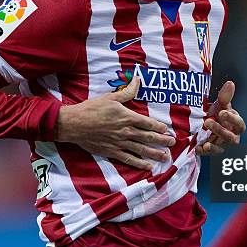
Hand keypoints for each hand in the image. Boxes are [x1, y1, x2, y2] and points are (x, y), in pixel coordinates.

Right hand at [55, 75, 175, 169]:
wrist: (74, 124)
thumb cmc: (92, 109)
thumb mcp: (111, 98)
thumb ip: (127, 92)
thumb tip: (137, 80)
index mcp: (127, 117)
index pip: (148, 123)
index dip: (159, 127)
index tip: (167, 129)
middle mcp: (126, 131)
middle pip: (148, 137)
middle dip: (162, 140)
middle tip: (172, 143)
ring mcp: (119, 143)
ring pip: (141, 149)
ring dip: (155, 153)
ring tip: (166, 156)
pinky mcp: (112, 152)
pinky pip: (129, 159)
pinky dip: (140, 163)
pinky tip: (149, 166)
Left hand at [196, 81, 245, 154]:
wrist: (204, 121)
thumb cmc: (216, 113)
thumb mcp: (220, 104)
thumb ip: (226, 96)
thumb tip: (230, 83)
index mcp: (236, 124)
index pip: (239, 124)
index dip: (232, 119)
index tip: (222, 112)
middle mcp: (231, 136)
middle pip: (230, 137)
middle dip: (220, 130)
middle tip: (207, 121)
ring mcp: (222, 144)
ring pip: (221, 146)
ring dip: (213, 142)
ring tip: (203, 137)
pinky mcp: (212, 150)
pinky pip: (210, 153)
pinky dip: (204, 151)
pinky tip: (198, 147)